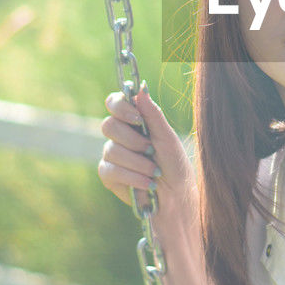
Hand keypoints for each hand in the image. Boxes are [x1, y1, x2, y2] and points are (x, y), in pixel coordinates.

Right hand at [99, 85, 197, 236]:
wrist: (176, 196)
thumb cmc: (174, 165)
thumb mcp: (168, 137)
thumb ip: (153, 114)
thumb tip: (141, 88)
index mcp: (134, 121)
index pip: (114, 103)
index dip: (121, 108)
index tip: (138, 119)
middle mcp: (120, 136)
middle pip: (108, 125)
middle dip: (132, 140)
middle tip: (151, 150)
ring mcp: (112, 155)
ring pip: (111, 150)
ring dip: (138, 162)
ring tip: (155, 172)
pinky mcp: (109, 175)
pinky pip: (111, 170)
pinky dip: (132, 177)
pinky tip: (147, 183)